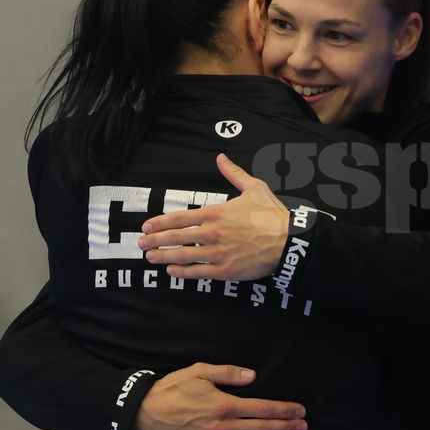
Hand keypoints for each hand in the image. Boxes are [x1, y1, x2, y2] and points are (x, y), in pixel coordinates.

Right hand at [135, 362, 307, 429]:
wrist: (146, 412)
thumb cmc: (173, 388)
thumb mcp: (199, 371)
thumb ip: (228, 373)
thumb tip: (253, 376)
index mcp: (223, 405)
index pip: (262, 409)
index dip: (284, 410)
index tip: (300, 410)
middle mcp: (221, 427)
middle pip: (261, 429)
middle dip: (286, 428)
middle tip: (304, 428)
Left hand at [139, 153, 289, 280]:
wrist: (289, 241)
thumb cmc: (272, 214)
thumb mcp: (254, 188)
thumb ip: (234, 174)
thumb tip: (221, 158)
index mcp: (216, 213)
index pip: (179, 218)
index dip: (160, 222)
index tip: (147, 226)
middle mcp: (211, 233)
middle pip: (175, 238)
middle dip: (155, 240)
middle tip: (141, 243)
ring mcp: (217, 253)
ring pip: (182, 255)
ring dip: (162, 256)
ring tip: (150, 257)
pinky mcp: (225, 270)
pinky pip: (198, 272)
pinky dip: (182, 272)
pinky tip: (171, 270)